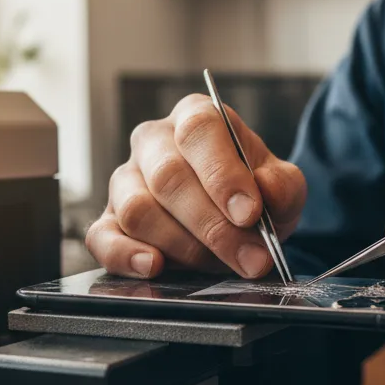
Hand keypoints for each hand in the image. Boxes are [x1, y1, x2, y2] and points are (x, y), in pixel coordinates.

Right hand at [87, 95, 306, 280]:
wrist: (236, 221)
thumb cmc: (254, 194)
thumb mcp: (282, 185)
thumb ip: (283, 185)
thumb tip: (264, 190)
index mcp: (196, 118)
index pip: (199, 131)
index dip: (223, 174)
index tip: (249, 213)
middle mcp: (153, 142)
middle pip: (168, 177)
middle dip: (213, 225)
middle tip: (249, 258)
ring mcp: (125, 181)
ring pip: (138, 209)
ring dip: (183, 246)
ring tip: (219, 264)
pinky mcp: (107, 221)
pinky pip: (102, 238)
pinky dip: (126, 256)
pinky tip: (154, 267)